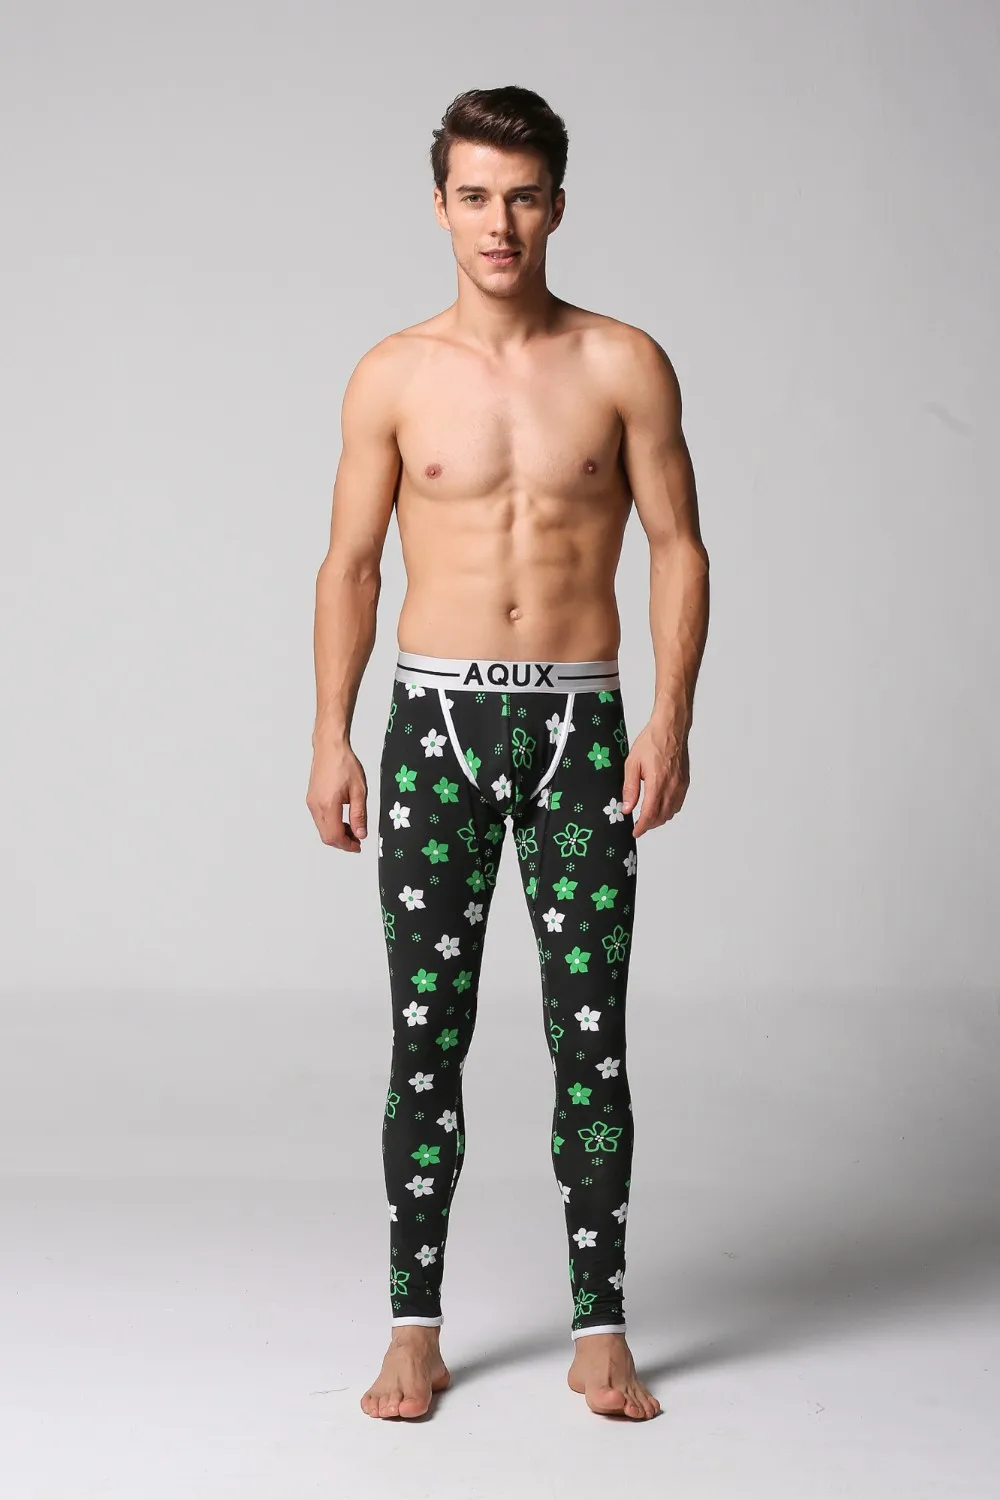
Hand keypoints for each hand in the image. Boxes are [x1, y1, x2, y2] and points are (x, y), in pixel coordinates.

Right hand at [306, 740, 367, 851]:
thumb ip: (359, 815)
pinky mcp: (311, 799)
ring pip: (322, 829)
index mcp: (328, 805)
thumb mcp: (359, 791)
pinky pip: (320, 819)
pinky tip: (343, 819)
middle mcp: (316, 806)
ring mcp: (311, 803)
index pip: (335, 836)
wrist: (330, 747)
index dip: (347, 845)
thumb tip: (361, 834)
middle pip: (326, 836)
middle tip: (357, 839)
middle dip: (342, 842)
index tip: (358, 846)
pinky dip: (331, 824)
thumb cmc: (344, 763)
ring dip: (337, 833)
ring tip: (353, 828)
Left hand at [621, 719, 689, 836]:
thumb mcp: (632, 763)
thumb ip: (630, 787)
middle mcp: (671, 787)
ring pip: (671, 812)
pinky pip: (678, 804)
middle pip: (661, 817)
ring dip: (660, 819)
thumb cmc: (652, 742)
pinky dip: (669, 810)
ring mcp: (680, 786)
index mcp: (657, 783)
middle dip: (649, 825)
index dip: (642, 827)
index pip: (649, 814)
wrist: (670, 729)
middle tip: (639, 825)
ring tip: (648, 817)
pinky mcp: (685, 782)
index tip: (635, 832)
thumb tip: (627, 807)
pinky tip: (661, 806)